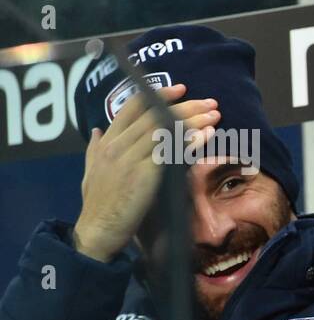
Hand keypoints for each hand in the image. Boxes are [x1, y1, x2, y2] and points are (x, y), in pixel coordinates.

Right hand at [72, 84, 220, 261]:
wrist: (98, 230)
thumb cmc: (98, 205)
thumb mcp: (91, 171)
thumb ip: (94, 149)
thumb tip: (96, 130)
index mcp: (107, 141)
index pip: (133, 107)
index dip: (158, 95)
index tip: (180, 89)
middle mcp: (117, 144)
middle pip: (156, 115)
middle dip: (186, 106)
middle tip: (210, 103)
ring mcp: (130, 157)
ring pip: (165, 129)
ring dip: (193, 121)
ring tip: (215, 116)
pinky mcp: (144, 173)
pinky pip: (171, 151)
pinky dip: (190, 141)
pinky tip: (206, 136)